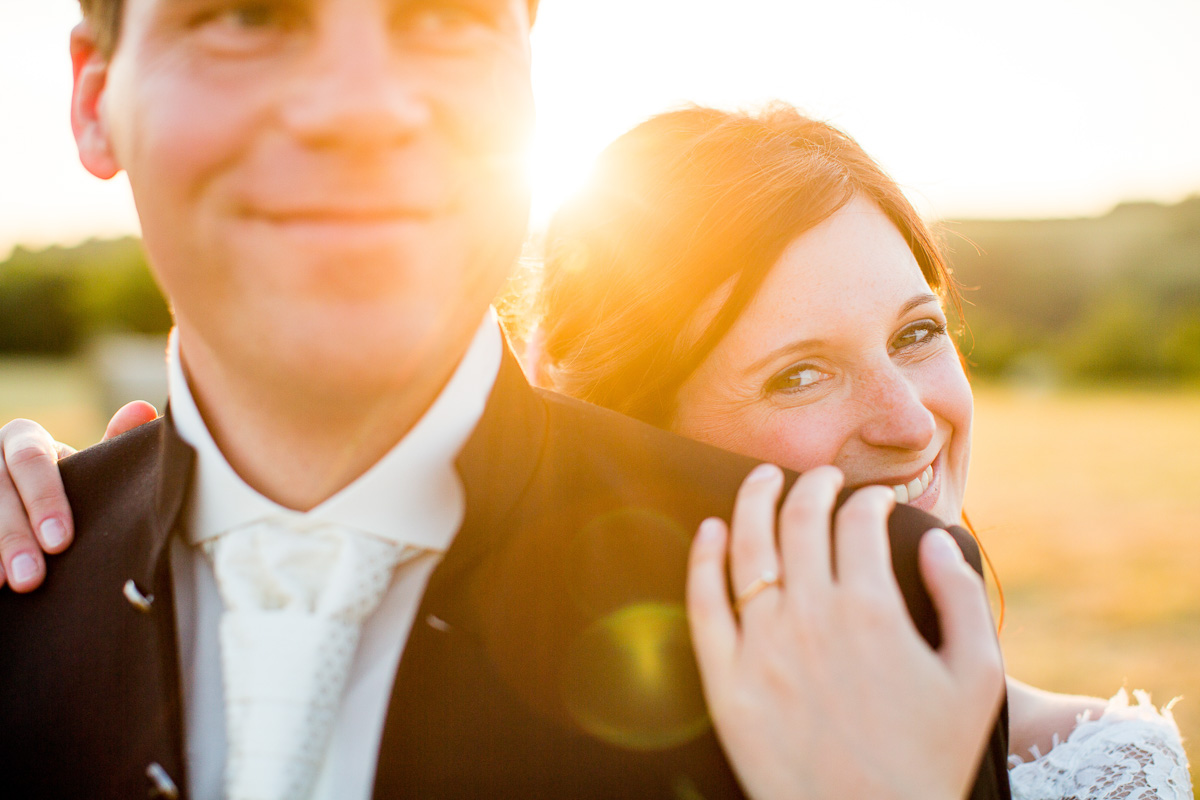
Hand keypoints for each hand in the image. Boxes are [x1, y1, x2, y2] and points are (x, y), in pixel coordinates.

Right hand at [0, 401, 156, 590]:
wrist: (24, 497)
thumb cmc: (63, 482)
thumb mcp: (83, 464)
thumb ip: (112, 442)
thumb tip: (144, 409)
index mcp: (23, 438)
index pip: (31, 461)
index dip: (45, 501)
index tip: (61, 541)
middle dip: (14, 538)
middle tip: (31, 579)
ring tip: (6, 586)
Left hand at [687, 464, 1004, 799]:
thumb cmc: (930, 759)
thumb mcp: (977, 678)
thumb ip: (961, 597)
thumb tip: (937, 536)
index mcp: (873, 611)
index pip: (859, 523)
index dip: (868, 499)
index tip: (874, 500)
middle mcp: (812, 617)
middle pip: (801, 521)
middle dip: (814, 485)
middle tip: (822, 477)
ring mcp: (763, 648)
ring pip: (747, 548)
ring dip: (754, 500)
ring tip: (762, 478)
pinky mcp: (727, 681)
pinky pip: (704, 604)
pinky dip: (704, 558)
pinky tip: (711, 531)